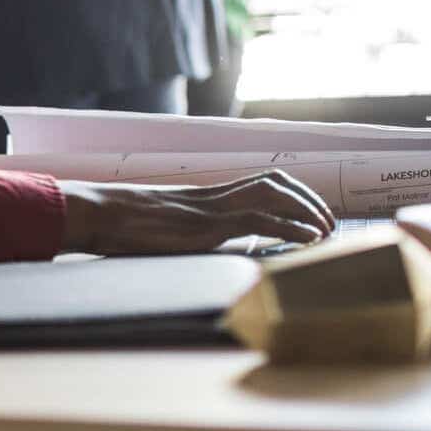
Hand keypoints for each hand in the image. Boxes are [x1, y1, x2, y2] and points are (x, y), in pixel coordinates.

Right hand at [56, 171, 337, 254]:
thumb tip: (212, 249)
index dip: (293, 194)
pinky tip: (309, 241)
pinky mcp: (209, 225)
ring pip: (275, 194)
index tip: (312, 213)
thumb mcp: (164, 228)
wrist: (101, 213)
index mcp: (207, 196)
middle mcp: (215, 196)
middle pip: (276, 182)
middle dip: (308, 199)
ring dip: (307, 210)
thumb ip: (191, 234)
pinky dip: (291, 228)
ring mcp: (213, 208)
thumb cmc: (122, 224)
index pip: (261, 184)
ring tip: (326, 231)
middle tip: (330, 222)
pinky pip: (260, 221)